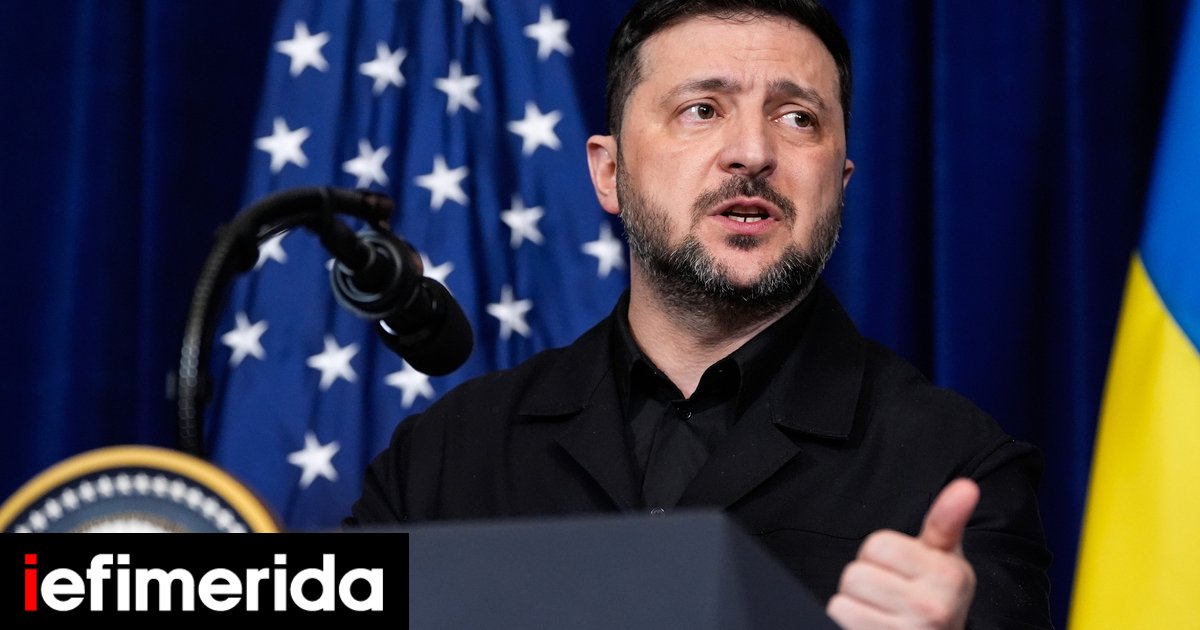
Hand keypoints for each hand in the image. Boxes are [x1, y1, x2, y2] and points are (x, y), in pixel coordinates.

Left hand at [826, 478, 978, 628]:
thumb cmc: (936, 600)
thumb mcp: (945, 561)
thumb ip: (947, 521)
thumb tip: (965, 486)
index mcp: (949, 576)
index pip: (878, 544)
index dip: (881, 556)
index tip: (902, 572)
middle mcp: (932, 607)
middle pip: (856, 573)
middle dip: (867, 581)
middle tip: (891, 597)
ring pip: (844, 598)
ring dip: (855, 605)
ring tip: (882, 613)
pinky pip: (839, 616)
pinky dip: (848, 622)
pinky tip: (872, 625)